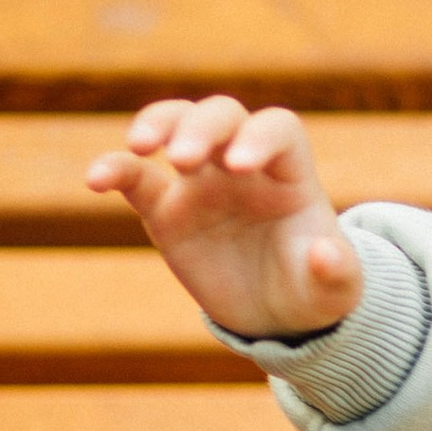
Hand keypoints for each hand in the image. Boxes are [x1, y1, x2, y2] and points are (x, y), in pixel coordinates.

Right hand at [85, 98, 362, 341]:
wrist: (275, 314)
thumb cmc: (312, 290)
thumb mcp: (336, 291)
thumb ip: (337, 272)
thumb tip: (324, 253)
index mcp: (289, 173)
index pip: (277, 129)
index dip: (260, 137)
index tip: (241, 166)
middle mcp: (242, 164)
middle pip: (222, 115)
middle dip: (201, 128)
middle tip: (183, 159)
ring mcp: (201, 182)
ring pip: (176, 125)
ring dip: (158, 125)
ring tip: (140, 148)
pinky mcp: (165, 209)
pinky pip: (135, 178)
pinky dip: (113, 170)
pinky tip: (94, 180)